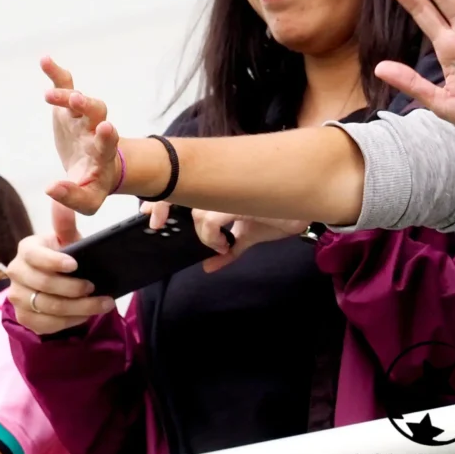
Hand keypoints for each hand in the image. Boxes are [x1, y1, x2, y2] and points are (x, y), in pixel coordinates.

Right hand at [7, 201, 114, 334]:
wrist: (56, 278)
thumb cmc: (64, 254)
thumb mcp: (67, 238)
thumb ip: (65, 221)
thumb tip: (64, 197)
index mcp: (27, 250)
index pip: (35, 256)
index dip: (53, 261)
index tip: (75, 264)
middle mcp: (17, 273)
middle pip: (43, 285)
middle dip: (73, 288)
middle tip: (95, 287)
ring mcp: (18, 297)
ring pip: (48, 307)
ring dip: (79, 307)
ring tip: (104, 303)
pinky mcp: (24, 317)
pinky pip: (47, 324)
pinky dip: (71, 320)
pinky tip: (88, 314)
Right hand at [41, 57, 120, 214]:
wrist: (95, 168)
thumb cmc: (92, 185)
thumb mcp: (88, 200)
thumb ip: (73, 198)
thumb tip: (51, 190)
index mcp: (102, 154)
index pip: (108, 144)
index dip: (107, 137)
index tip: (106, 129)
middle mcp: (95, 131)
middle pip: (98, 114)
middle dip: (89, 105)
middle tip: (77, 100)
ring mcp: (82, 118)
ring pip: (80, 101)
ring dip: (67, 94)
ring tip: (52, 94)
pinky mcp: (68, 109)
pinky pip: (64, 86)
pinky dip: (56, 74)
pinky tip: (45, 60)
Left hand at [142, 203, 310, 272]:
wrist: (305, 209)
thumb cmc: (279, 216)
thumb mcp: (248, 237)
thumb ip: (228, 250)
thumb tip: (209, 267)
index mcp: (222, 190)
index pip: (185, 186)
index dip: (163, 198)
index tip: (149, 214)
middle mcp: (223, 187)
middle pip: (181, 189)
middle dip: (162, 203)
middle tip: (155, 222)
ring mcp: (231, 191)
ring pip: (198, 213)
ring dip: (205, 235)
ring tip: (221, 244)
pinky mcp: (239, 200)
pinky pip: (212, 220)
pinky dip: (213, 237)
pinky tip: (226, 244)